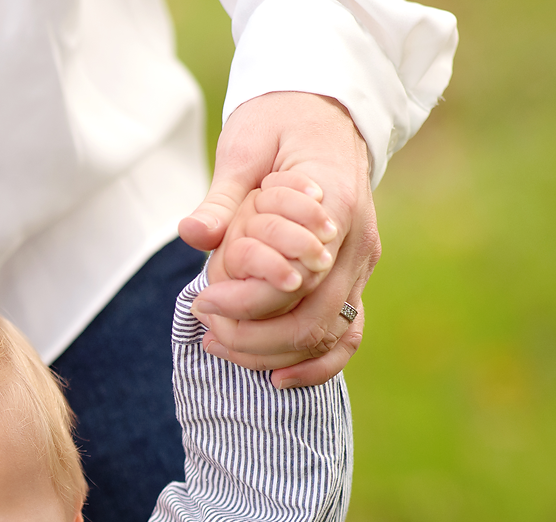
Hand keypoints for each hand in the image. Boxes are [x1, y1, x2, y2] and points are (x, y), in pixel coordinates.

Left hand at [178, 92, 379, 387]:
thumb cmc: (280, 123)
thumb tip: (193, 234)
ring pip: (328, 334)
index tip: (201, 302)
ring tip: (221, 348)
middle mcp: (357, 241)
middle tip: (205, 331)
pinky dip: (316, 365)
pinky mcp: (356, 277)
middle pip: (312, 318)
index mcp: (335, 204)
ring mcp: (362, 263)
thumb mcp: (244, 146)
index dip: (245, 301)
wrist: (324, 109)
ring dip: (274, 354)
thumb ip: (223, 197)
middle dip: (253, 338)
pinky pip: (347, 335)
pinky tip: (274, 378)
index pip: (294, 278)